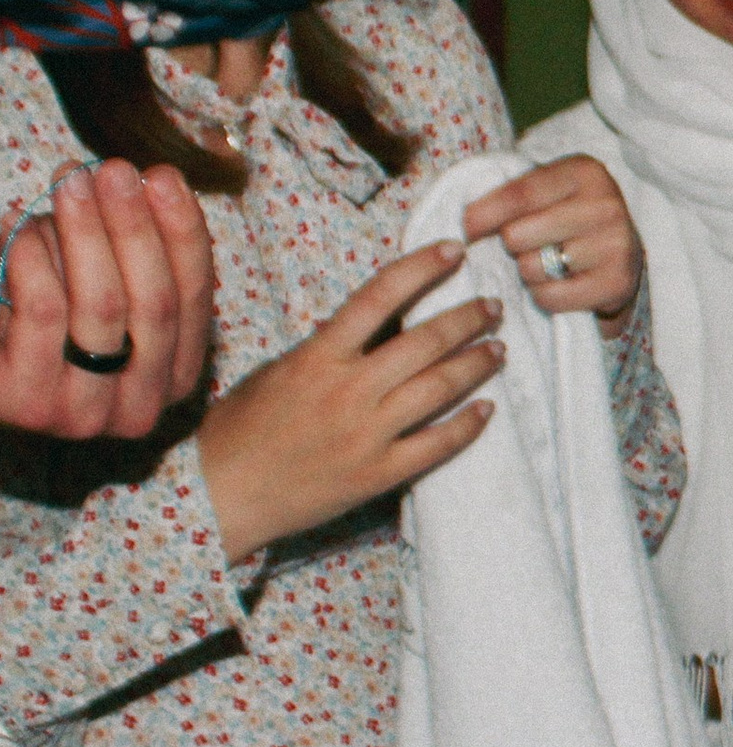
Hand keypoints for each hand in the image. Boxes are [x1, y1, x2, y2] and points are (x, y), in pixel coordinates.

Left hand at [0, 161, 214, 440]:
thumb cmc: (42, 317)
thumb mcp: (103, 286)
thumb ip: (135, 252)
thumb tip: (151, 182)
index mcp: (175, 378)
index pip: (196, 299)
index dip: (184, 234)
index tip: (163, 177)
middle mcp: (140, 408)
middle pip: (155, 302)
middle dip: (136, 227)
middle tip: (114, 171)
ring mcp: (83, 415)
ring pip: (103, 305)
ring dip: (86, 232)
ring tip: (69, 185)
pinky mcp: (25, 404)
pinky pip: (45, 312)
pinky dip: (37, 260)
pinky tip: (25, 229)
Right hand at [197, 242, 503, 559]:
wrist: (220, 497)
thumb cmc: (239, 429)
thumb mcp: (276, 371)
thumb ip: (326, 349)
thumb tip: (374, 326)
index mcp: (318, 357)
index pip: (379, 297)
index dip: (422, 267)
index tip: (456, 250)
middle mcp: (347, 390)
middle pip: (425, 341)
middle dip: (468, 318)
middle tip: (495, 305)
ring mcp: (366, 434)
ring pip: (440, 388)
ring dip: (477, 363)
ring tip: (499, 347)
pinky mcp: (378, 474)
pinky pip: (436, 445)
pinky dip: (467, 424)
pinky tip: (487, 408)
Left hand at [463, 156, 643, 332]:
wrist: (624, 252)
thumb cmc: (570, 217)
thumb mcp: (548, 191)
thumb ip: (511, 195)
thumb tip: (465, 221)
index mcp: (584, 171)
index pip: (519, 195)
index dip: (483, 214)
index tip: (466, 229)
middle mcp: (605, 204)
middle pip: (518, 235)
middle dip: (513, 245)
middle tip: (530, 245)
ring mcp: (615, 244)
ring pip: (531, 268)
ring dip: (528, 272)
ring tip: (548, 263)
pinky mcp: (617, 283)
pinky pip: (550, 297)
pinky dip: (545, 296)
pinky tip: (560, 284)